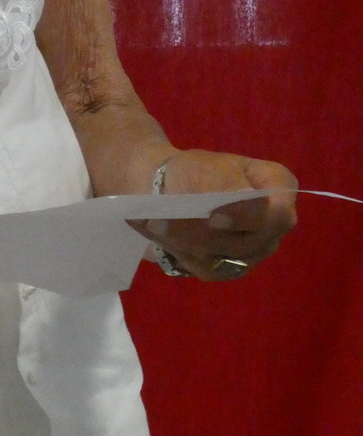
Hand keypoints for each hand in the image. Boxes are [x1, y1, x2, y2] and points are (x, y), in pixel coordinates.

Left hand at [137, 150, 297, 280]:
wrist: (170, 187)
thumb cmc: (194, 169)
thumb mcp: (209, 167)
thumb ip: (227, 182)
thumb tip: (245, 197)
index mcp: (278, 188)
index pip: (278, 212)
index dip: (246, 218)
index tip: (213, 217)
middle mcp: (274, 225)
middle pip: (248, 242)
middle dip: (203, 233)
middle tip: (161, 222)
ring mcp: (256, 250)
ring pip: (224, 258)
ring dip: (186, 242)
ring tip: (156, 224)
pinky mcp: (232, 268)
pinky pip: (210, 269)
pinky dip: (182, 252)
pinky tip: (163, 235)